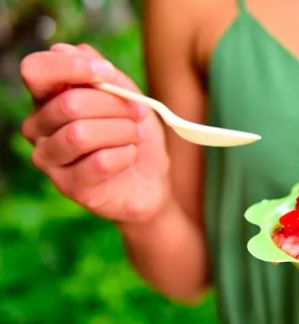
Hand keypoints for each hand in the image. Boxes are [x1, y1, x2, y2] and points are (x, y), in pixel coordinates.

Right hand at [20, 43, 169, 222]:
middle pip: (70, 103)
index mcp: (48, 98)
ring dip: (121, 131)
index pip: (36, 70)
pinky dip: (125, 155)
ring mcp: (49, 158)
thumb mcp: (128, 97)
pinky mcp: (68, 186)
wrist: (150, 181)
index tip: (106, 71)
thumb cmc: (134, 135)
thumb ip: (105, 74)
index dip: (72, 66)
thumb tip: (73, 50)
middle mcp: (38, 127)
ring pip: (81, 134)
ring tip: (134, 135)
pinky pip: (98, 162)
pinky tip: (129, 156)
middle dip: (115, 105)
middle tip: (138, 113)